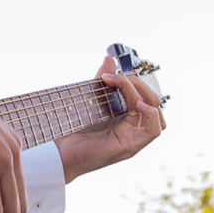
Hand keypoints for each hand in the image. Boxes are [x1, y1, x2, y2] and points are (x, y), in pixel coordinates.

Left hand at [55, 56, 166, 182]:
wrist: (59, 153)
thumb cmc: (73, 131)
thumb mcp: (91, 101)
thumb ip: (103, 82)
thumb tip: (109, 59)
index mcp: (126, 119)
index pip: (144, 95)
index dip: (134, 81)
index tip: (109, 75)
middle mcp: (133, 129)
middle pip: (152, 101)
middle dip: (137, 83)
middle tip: (114, 79)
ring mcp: (133, 139)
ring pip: (154, 111)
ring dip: (142, 93)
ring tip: (122, 87)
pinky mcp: (129, 146)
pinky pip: (154, 131)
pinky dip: (151, 115)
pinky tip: (137, 104)